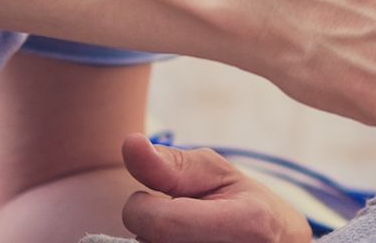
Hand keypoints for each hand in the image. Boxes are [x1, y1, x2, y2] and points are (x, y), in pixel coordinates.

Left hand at [119, 135, 307, 242]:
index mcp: (246, 223)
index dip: (140, 209)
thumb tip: (130, 143)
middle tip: (176, 221)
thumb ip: (170, 165)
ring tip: (183, 235)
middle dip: (151, 231)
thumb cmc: (242, 202)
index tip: (150, 199)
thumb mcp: (216, 174)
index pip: (159, 226)